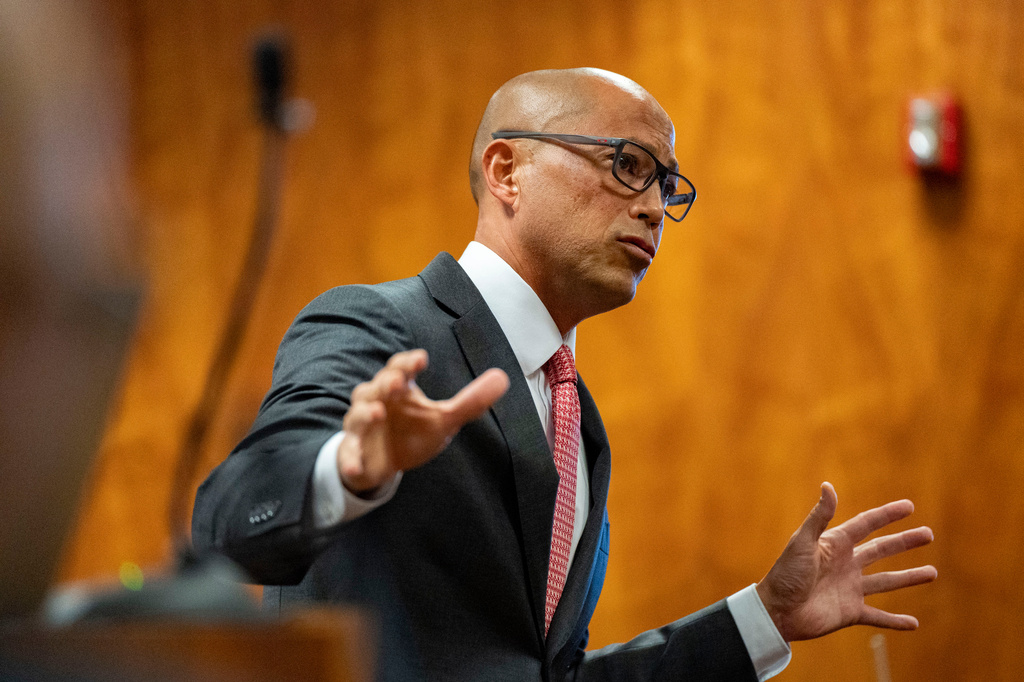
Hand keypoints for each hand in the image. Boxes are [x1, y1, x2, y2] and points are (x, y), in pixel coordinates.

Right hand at [338, 349, 508, 493]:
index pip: (399, 368)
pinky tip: (356, 467)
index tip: (422, 359)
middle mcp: (376, 402)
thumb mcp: (444, 419)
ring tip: (378, 413)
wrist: (385, 463)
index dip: (408, 363)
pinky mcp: (353, 452)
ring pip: (358, 416)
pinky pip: (348, 454)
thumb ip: (471, 401)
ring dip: (366, 414)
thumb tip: (503, 378)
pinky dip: (349, 459)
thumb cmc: (412, 432)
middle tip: (398, 383)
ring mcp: (362, 428)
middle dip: (386, 383)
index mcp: (398, 390)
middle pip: (376, 386)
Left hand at [756, 482, 936, 641]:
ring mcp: (850, 588)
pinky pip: (878, 616)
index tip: (909, 507)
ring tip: (932, 572)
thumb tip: (828, 485)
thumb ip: (819, 517)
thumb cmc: (786, 574)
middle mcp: (846, 564)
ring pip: (885, 582)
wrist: (776, 610)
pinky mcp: (850, 612)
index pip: (866, 524)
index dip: (887, 515)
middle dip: (904, 542)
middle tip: (928, 534)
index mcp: (835, 545)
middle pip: (881, 550)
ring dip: (908, 578)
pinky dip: (895, 621)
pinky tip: (914, 623)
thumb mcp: (802, 542)